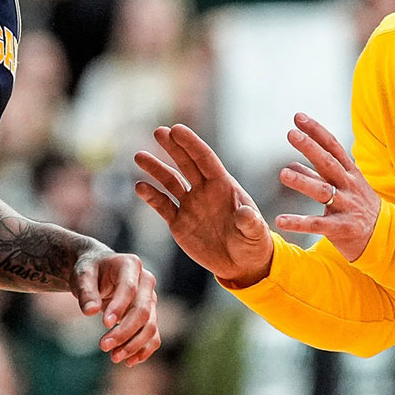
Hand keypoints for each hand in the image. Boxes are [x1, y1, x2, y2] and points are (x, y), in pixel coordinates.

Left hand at [70, 248, 159, 365]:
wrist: (98, 272)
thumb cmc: (89, 271)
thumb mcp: (81, 276)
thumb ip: (85, 291)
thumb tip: (90, 311)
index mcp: (130, 265)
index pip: (130, 289)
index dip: (119, 307)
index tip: (104, 324)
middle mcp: (146, 281)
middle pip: (142, 310)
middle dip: (124, 331)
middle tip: (103, 346)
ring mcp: (151, 299)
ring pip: (150, 326)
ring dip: (133, 344)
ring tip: (113, 357)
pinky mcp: (150, 315)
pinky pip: (153, 335)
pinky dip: (143, 350)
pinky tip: (129, 361)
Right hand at [134, 124, 273, 287]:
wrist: (241, 265)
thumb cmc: (254, 244)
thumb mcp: (255, 234)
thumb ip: (250, 223)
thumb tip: (246, 214)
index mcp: (223, 186)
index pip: (205, 159)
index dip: (191, 144)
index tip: (177, 129)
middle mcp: (204, 191)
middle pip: (185, 163)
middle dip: (172, 147)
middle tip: (158, 131)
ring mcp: (190, 205)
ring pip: (170, 181)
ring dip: (155, 168)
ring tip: (140, 156)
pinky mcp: (179, 222)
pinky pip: (162, 205)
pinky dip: (151, 195)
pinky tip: (140, 187)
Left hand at [275, 113, 381, 260]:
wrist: (385, 239)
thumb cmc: (359, 209)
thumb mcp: (343, 187)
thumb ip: (316, 176)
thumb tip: (292, 164)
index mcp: (350, 173)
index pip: (332, 147)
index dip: (316, 131)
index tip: (298, 117)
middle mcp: (349, 186)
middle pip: (328, 163)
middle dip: (310, 147)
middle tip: (291, 133)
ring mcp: (346, 206)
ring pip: (323, 191)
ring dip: (303, 182)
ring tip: (283, 174)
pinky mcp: (342, 228)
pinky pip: (317, 225)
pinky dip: (298, 223)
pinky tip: (280, 220)